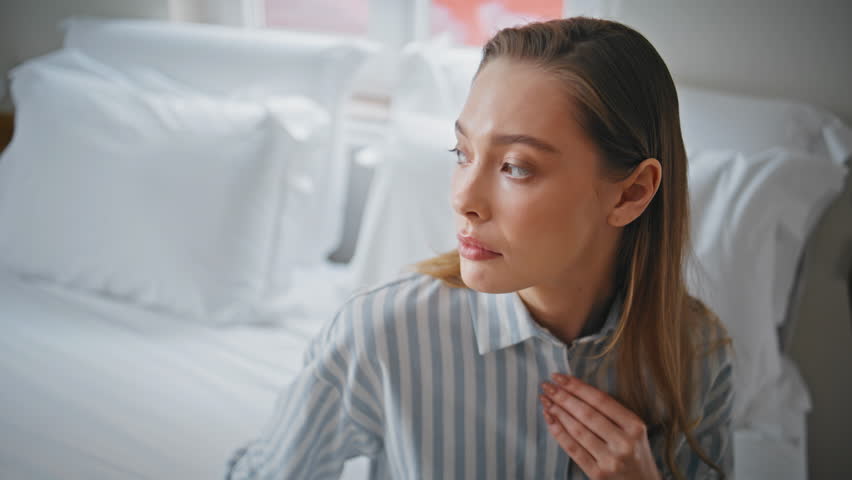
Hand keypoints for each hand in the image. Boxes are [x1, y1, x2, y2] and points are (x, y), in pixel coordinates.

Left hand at [540, 373, 661, 479]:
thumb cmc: (634, 451)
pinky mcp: (597, 474)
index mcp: (634, 426)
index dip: (577, 387)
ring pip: (577, 430)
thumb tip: (575, 390)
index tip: (559, 376)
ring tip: (546, 400)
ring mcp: (610, 460)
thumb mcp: (633, 429)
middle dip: (563, 397)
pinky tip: (549, 419)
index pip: (600, 400)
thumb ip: (612, 412)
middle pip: (586, 414)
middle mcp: (624, 442)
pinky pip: (573, 449)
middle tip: (547, 386)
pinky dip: (558, 432)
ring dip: (558, 412)